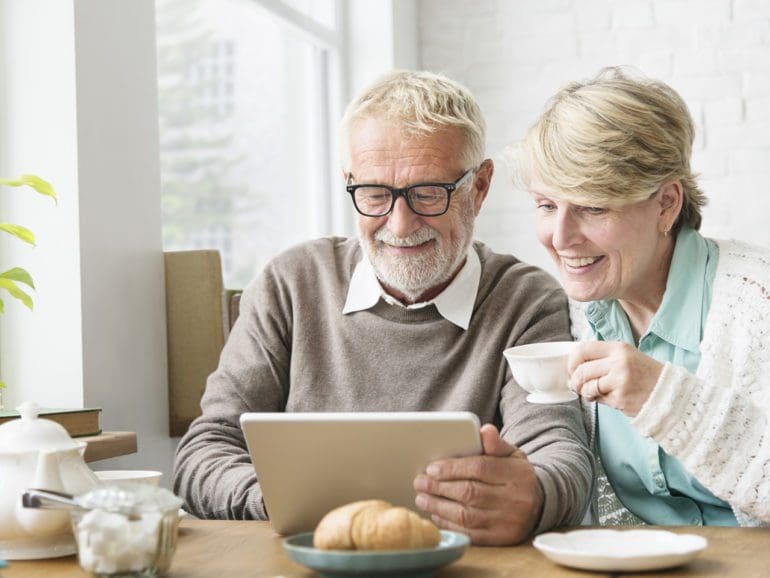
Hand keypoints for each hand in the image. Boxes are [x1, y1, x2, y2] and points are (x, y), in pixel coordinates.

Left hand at [412, 424, 542, 545]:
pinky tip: (436, 515)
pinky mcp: (501, 539)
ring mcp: (508, 522)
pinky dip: (449, 525)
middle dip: (440, 488)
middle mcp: (515, 500)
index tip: (431, 468)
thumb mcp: (512, 454)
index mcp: (517, 474)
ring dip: (439, 507)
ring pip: (467, 516)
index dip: (453, 468)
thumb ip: (496, 444)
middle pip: (470, 493)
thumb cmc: (516, 475)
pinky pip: (470, 534)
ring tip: (422, 498)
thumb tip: (485, 430)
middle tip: (420, 482)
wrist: (540, 504)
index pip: (481, 468)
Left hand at [567, 341, 663, 415]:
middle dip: (576, 380)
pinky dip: (598, 400)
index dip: (572, 361)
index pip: (583, 349)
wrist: (671, 394)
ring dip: (585, 392)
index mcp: (619, 348)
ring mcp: (620, 381)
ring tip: (593, 393)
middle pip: (581, 370)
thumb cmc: (645, 375)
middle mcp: (619, 362)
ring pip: (587, 386)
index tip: (572, 369)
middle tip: (579, 386)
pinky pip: (599, 399)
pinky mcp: (621, 398)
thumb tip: (574, 367)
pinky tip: (609, 398)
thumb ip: (602, 358)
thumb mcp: (626, 357)